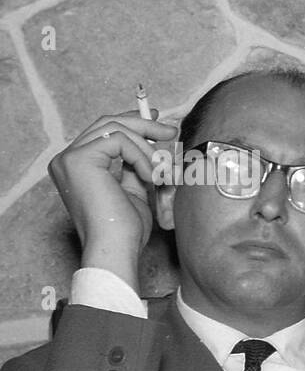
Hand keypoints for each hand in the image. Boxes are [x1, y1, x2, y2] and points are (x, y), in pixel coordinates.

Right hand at [48, 112, 176, 288]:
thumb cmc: (125, 229)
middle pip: (108, 123)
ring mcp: (69, 158)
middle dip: (144, 124)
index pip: (103, 131)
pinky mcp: (78, 159)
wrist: (116, 248)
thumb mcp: (133, 190)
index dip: (132, 122)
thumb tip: (149, 144)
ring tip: (162, 173)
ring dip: (148, 149)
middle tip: (171, 131)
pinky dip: (141, 157)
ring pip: (116, 129)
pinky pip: (119, 140)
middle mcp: (66, 159)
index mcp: (77, 166)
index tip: (158, 122)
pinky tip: (149, 177)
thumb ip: (134, 166)